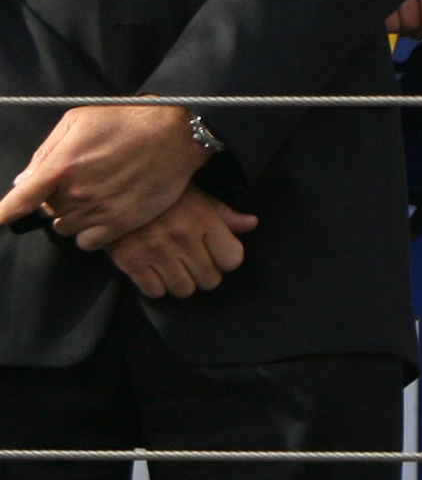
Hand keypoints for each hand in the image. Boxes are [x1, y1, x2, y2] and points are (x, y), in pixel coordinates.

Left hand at [0, 102, 212, 248]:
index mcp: (62, 166)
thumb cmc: (128, 120)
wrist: (177, 133)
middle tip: (80, 181)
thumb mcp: (79, 120)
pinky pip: (88, 242)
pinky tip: (102, 214)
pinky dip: (89, 232)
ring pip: (65, 228)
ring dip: (73, 216)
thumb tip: (23, 180)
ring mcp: (100, 210)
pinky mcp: (121, 223)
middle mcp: (77, 193)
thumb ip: (47, 151)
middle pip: (48, 212)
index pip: (20, 201)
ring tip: (95, 195)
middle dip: (57, 199)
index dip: (3, 214)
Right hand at [106, 187, 257, 297]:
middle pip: (210, 280)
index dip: (226, 260)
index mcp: (204, 221)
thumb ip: (224, 213)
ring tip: (175, 268)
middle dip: (205, 274)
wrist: (112, 187)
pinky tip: (154, 272)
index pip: (232, 259)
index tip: (217, 255)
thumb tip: (251, 224)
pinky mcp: (132, 263)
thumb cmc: (160, 191)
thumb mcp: (196, 194)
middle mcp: (184, 239)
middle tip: (194, 263)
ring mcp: (157, 253)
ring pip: (184, 290)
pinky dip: (156, 286)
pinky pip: (154, 292)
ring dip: (181, 282)